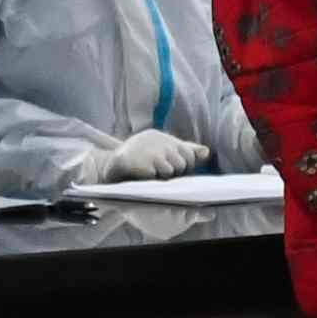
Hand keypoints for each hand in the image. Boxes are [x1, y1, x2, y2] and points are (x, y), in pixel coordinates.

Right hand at [64, 125, 207, 187]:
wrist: (109, 166)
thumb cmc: (139, 161)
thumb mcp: (162, 152)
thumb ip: (185, 151)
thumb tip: (207, 151)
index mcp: (163, 138)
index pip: (188, 154)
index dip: (184, 167)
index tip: (171, 170)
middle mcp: (157, 141)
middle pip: (182, 164)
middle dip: (173, 173)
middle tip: (156, 172)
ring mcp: (149, 150)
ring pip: (171, 171)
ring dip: (162, 177)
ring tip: (148, 173)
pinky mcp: (139, 162)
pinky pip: (156, 176)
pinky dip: (150, 179)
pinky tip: (140, 175)